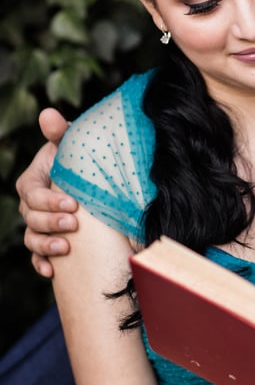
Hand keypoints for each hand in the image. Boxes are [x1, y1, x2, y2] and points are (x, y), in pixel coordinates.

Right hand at [16, 109, 76, 276]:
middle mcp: (30, 206)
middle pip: (31, 218)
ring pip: (32, 239)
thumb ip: (59, 132)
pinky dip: (42, 264)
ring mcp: (37, 226)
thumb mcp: (71, 145)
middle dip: (50, 223)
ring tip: (64, 248)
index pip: (32, 194)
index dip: (48, 200)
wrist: (94, 182)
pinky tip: (52, 270)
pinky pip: (37, 257)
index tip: (72, 204)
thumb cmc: (80, 160)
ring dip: (45, 245)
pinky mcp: (48, 243)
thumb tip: (47, 113)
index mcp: (32, 181)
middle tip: (74, 224)